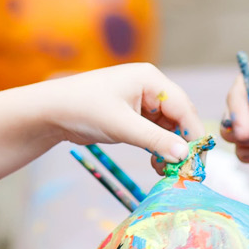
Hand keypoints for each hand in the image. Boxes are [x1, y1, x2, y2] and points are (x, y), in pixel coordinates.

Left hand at [33, 63, 203, 160]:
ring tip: (165, 169)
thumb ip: (155, 140)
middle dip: (181, 143)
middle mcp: (150, 87)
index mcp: (151, 79)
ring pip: (168, 127)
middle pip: (179, 117)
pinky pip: (154, 132)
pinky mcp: (133, 115)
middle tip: (182, 170)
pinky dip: (157, 147)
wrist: (50, 112)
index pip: (183, 107)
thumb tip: (185, 155)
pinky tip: (155, 162)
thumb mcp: (122, 126)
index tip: (197, 160)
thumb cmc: (84, 109)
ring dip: (169, 148)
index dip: (193, 134)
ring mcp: (142, 101)